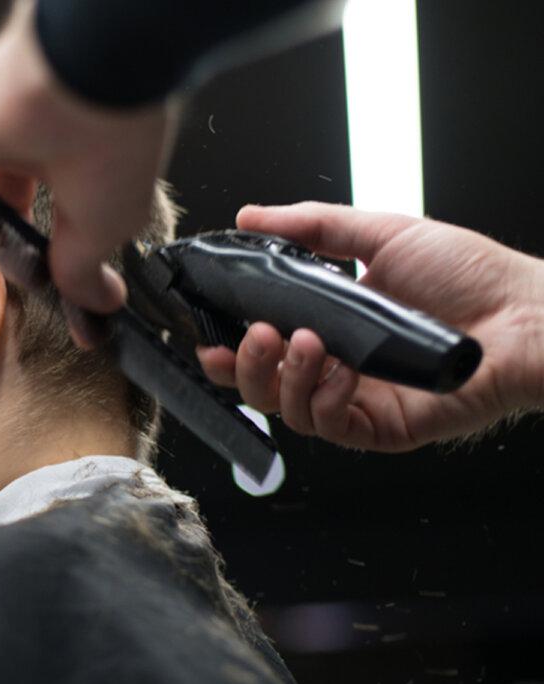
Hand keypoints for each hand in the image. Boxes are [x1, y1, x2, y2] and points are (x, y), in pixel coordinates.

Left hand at [0, 0, 177, 345]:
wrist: (88, 77)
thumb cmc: (110, 147)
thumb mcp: (104, 227)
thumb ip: (84, 271)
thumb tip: (97, 308)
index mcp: (63, 149)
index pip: (39, 196)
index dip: (40, 244)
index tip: (61, 293)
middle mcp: (16, 131)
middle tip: (11, 262)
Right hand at [197, 202, 543, 450]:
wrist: (527, 312)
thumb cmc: (470, 275)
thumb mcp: (380, 234)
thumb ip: (311, 226)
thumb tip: (251, 216)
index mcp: (329, 328)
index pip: (261, 349)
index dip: (229, 349)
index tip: (209, 336)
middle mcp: (335, 369)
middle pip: (262, 389)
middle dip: (246, 366)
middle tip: (259, 336)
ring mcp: (357, 401)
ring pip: (288, 412)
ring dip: (283, 378)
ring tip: (303, 343)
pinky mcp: (382, 428)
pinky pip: (330, 427)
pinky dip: (323, 399)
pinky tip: (339, 371)